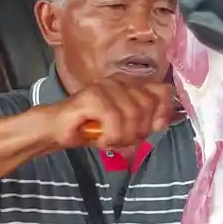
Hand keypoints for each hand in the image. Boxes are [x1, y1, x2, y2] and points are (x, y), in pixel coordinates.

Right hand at [52, 75, 174, 148]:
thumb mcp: (125, 128)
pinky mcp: (93, 96)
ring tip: (110, 141)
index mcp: (130, 86)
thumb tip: (165, 121)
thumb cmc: (91, 129)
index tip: (155, 127)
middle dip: (139, 131)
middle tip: (123, 140)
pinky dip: (111, 135)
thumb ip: (145, 122)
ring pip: (133, 114)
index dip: (163, 110)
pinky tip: (102, 140)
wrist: (58, 129)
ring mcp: (106, 87)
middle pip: (148, 106)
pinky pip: (114, 118)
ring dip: (123, 137)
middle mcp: (120, 82)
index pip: (161, 90)